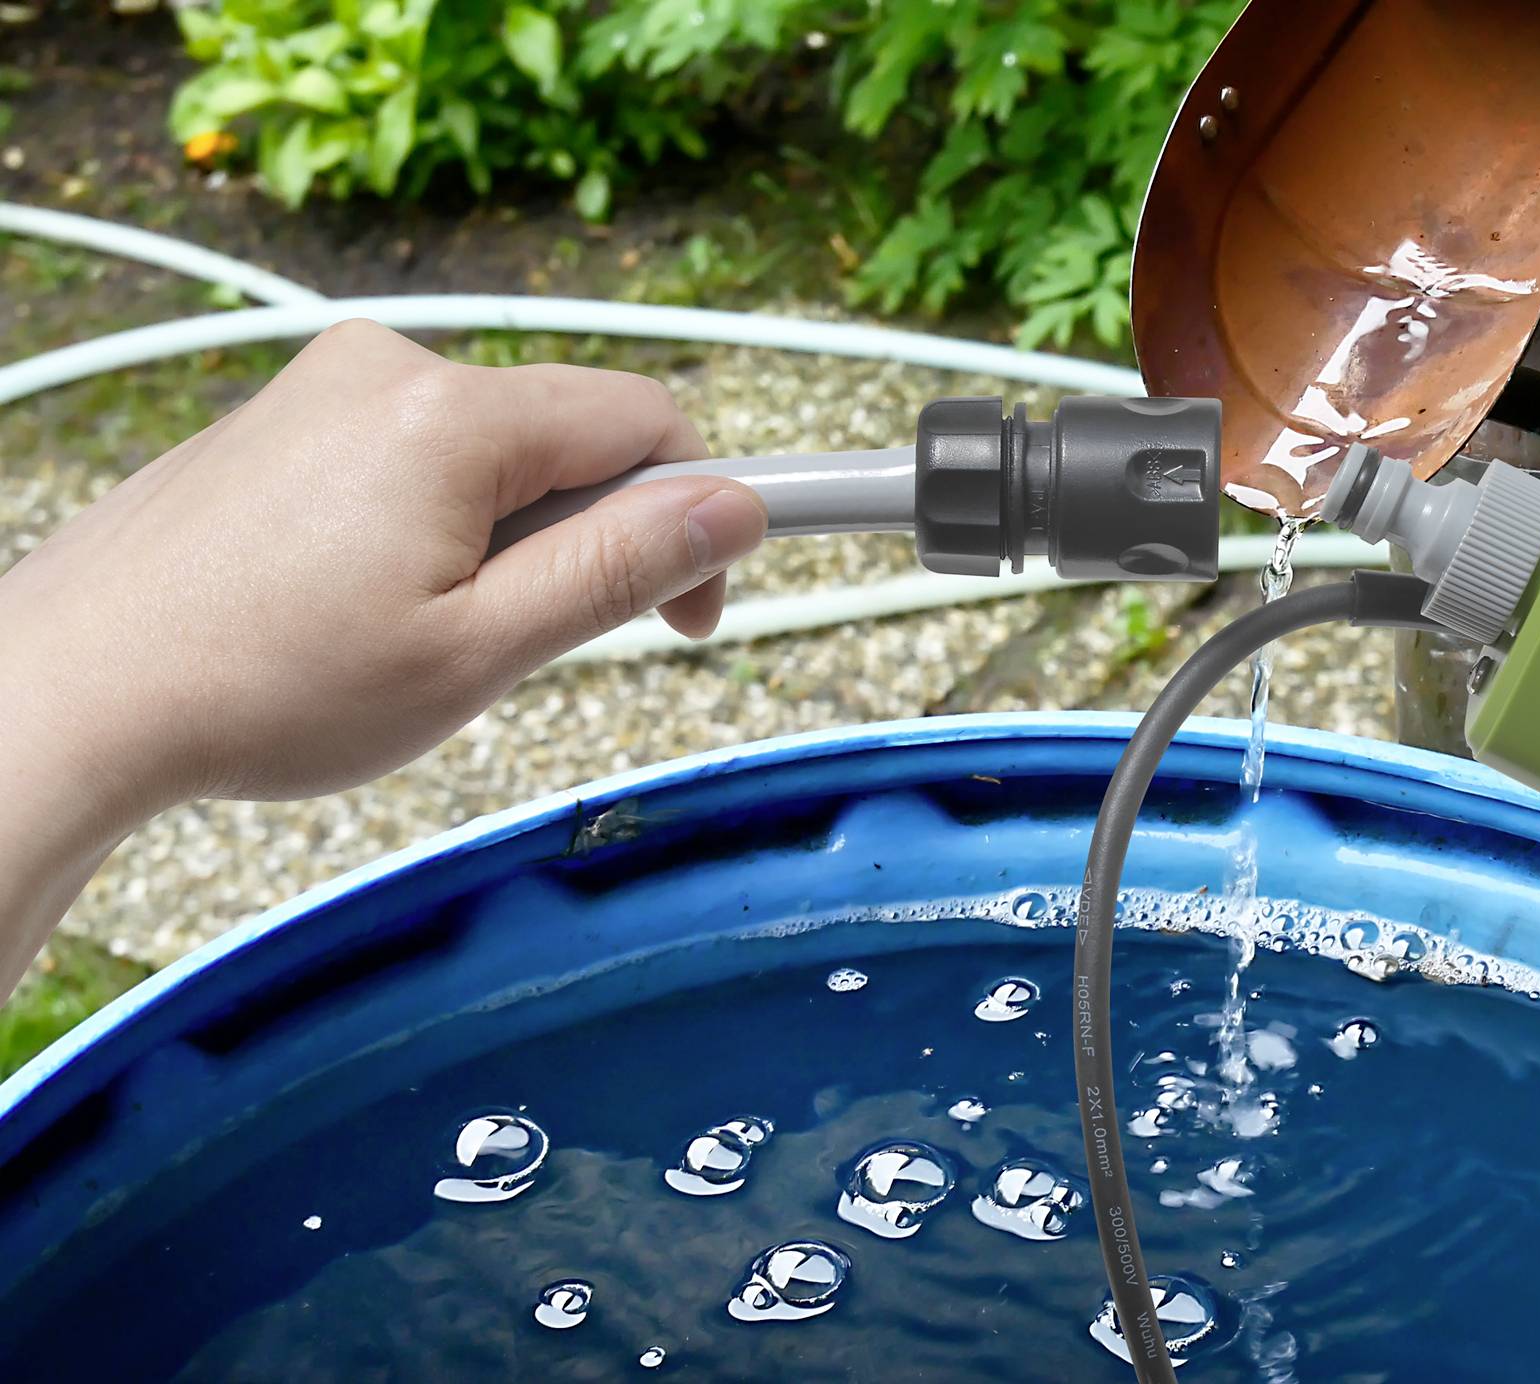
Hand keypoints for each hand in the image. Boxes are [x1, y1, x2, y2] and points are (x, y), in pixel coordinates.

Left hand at [0, 320, 766, 822]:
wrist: (71, 693)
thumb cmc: (261, 688)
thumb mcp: (479, 652)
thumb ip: (619, 569)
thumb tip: (733, 506)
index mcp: (450, 414)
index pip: (645, 420)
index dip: (696, 514)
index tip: (693, 608)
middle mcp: (387, 367)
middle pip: (565, 433)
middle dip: (586, 536)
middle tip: (527, 647)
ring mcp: (324, 385)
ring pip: (490, 450)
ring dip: (505, 537)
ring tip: (422, 636)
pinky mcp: (281, 416)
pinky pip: (410, 452)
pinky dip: (431, 524)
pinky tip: (363, 607)